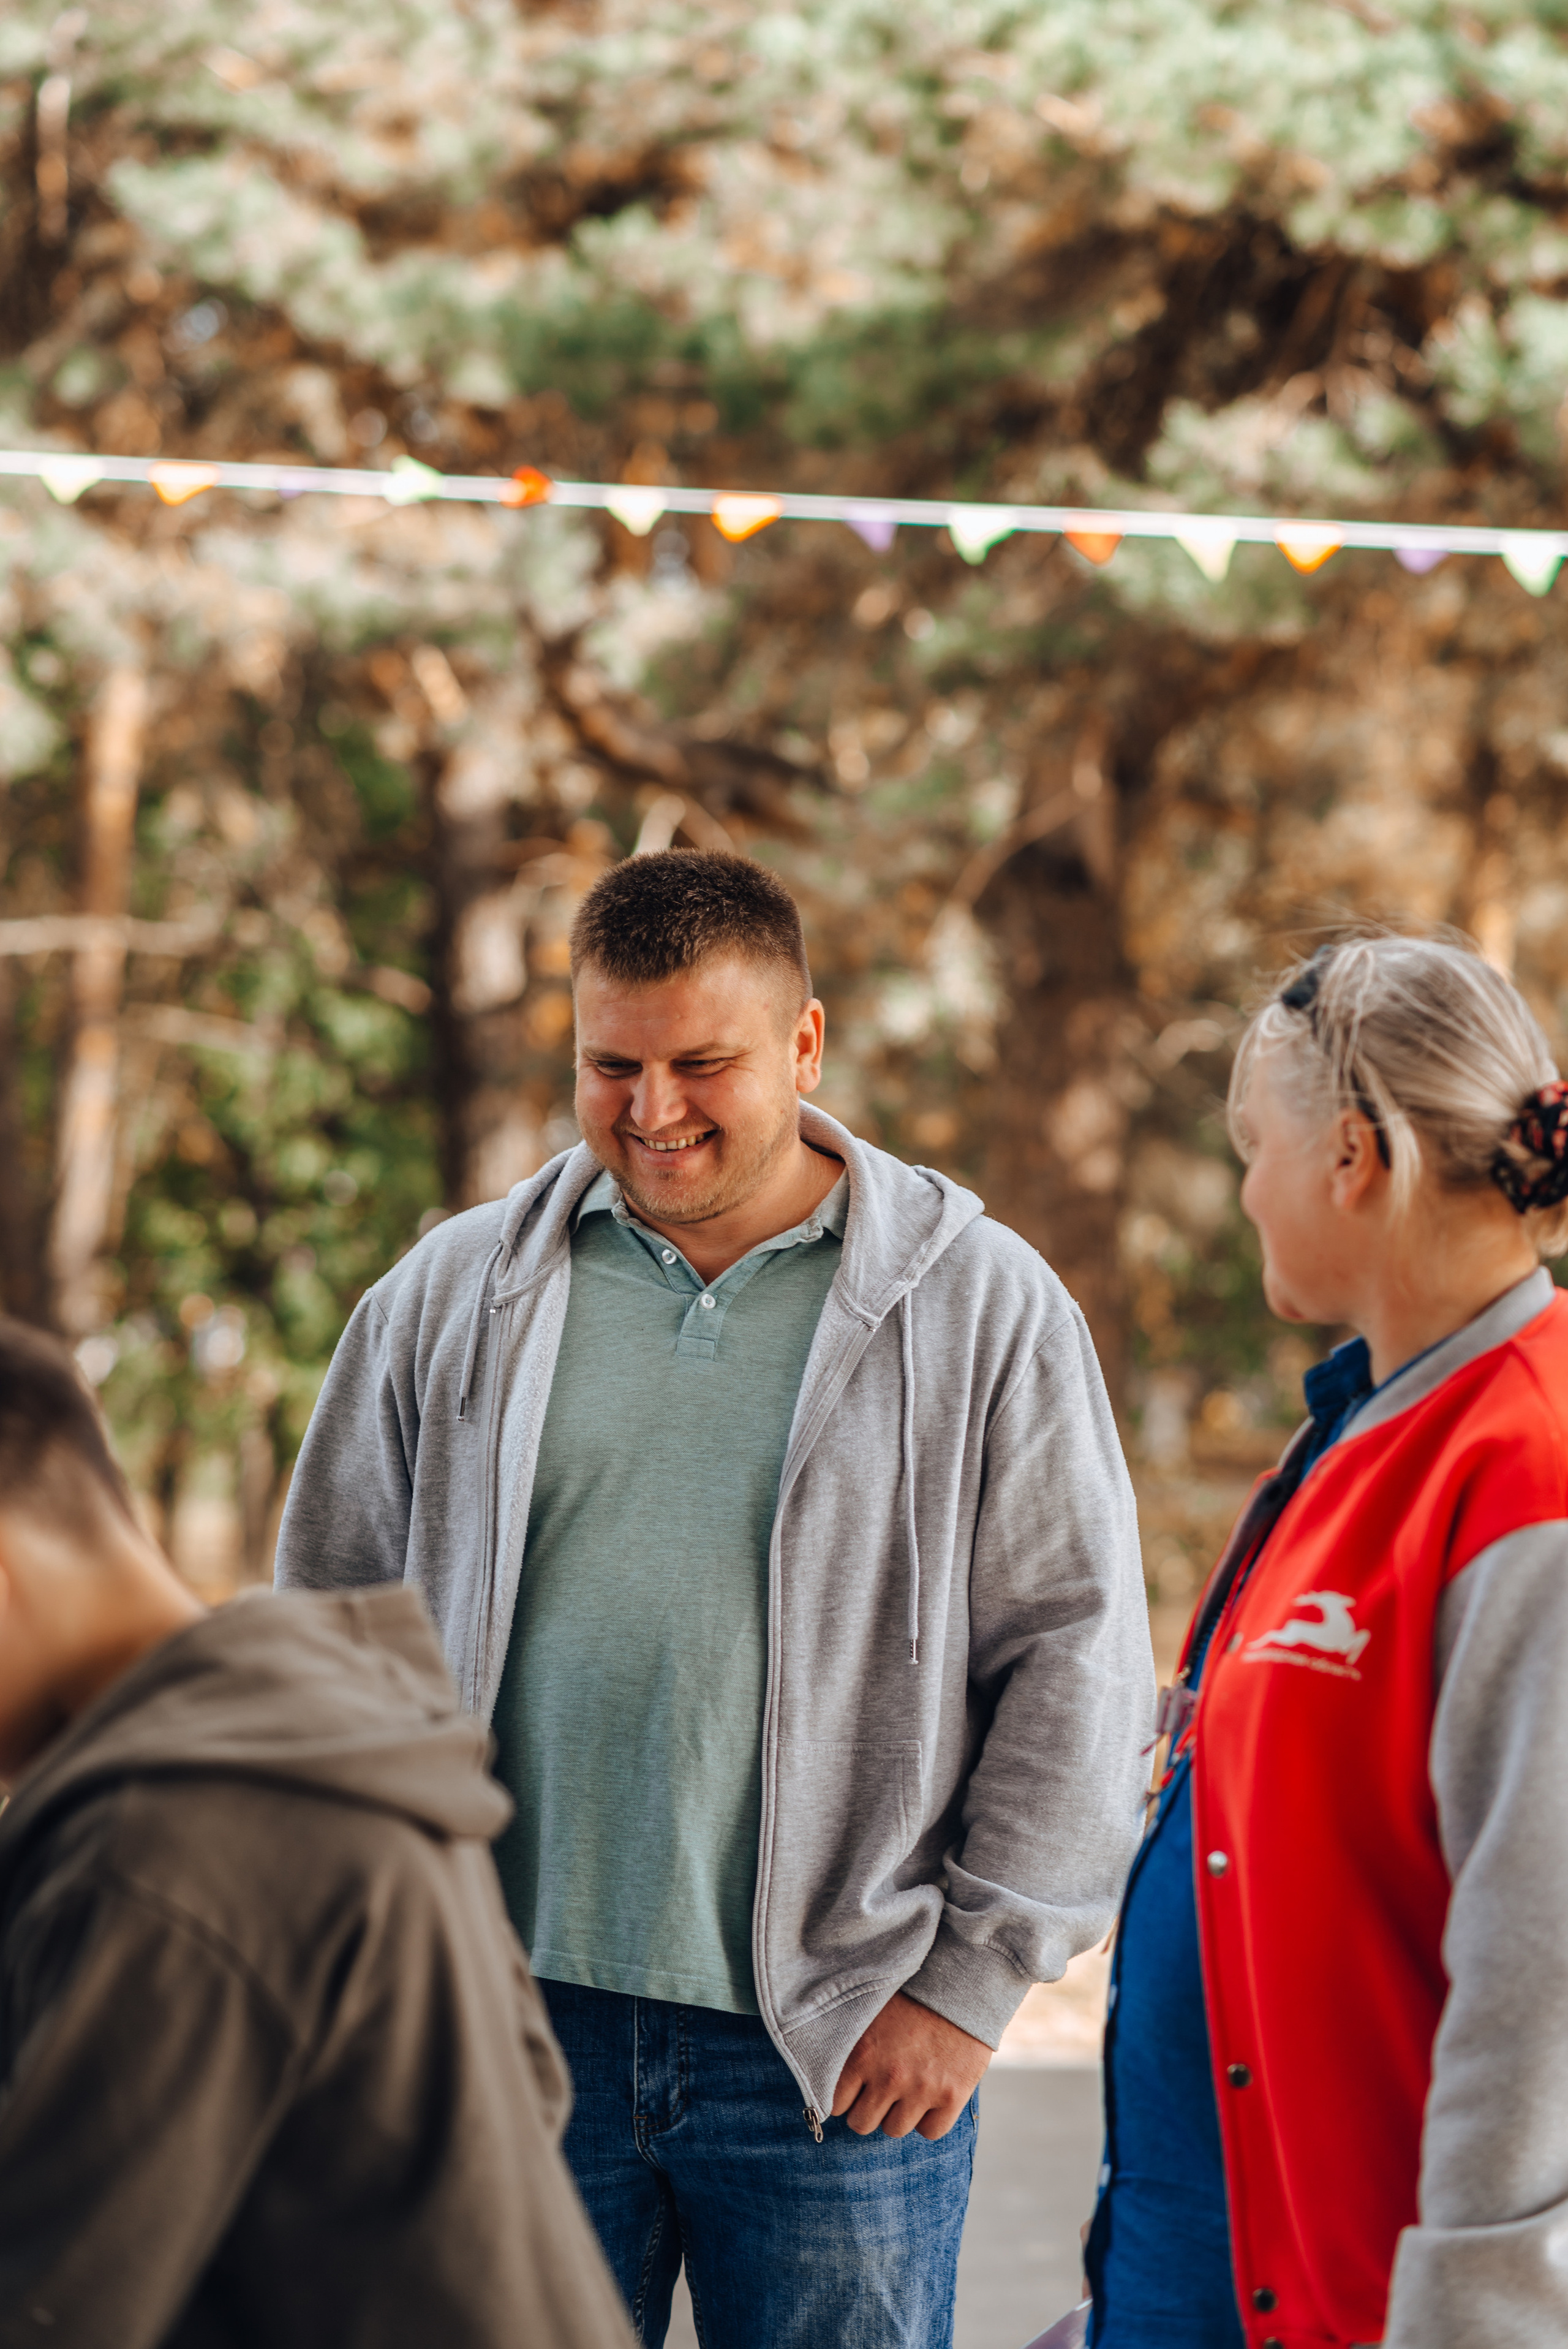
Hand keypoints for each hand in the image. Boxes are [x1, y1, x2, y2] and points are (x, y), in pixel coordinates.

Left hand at [831, 1990, 991, 2140]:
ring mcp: (921, 2090)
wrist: (961, 1984)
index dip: (846, 2097)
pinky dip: (929, 2120)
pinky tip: (930, 2097)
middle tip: (880, 2091)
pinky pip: (930, 2131)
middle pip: (862, 2123)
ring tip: (907, 2089)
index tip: (855, 2088)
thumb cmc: (911, 1995)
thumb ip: (853, 2045)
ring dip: (898, 2114)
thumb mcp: (872, 2013)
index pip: (836, 2103)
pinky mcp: (951, 2097)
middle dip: (869, 2109)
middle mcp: (889, 2077)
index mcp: (863, 2054)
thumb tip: (830, 2072)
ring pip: (894, 2129)